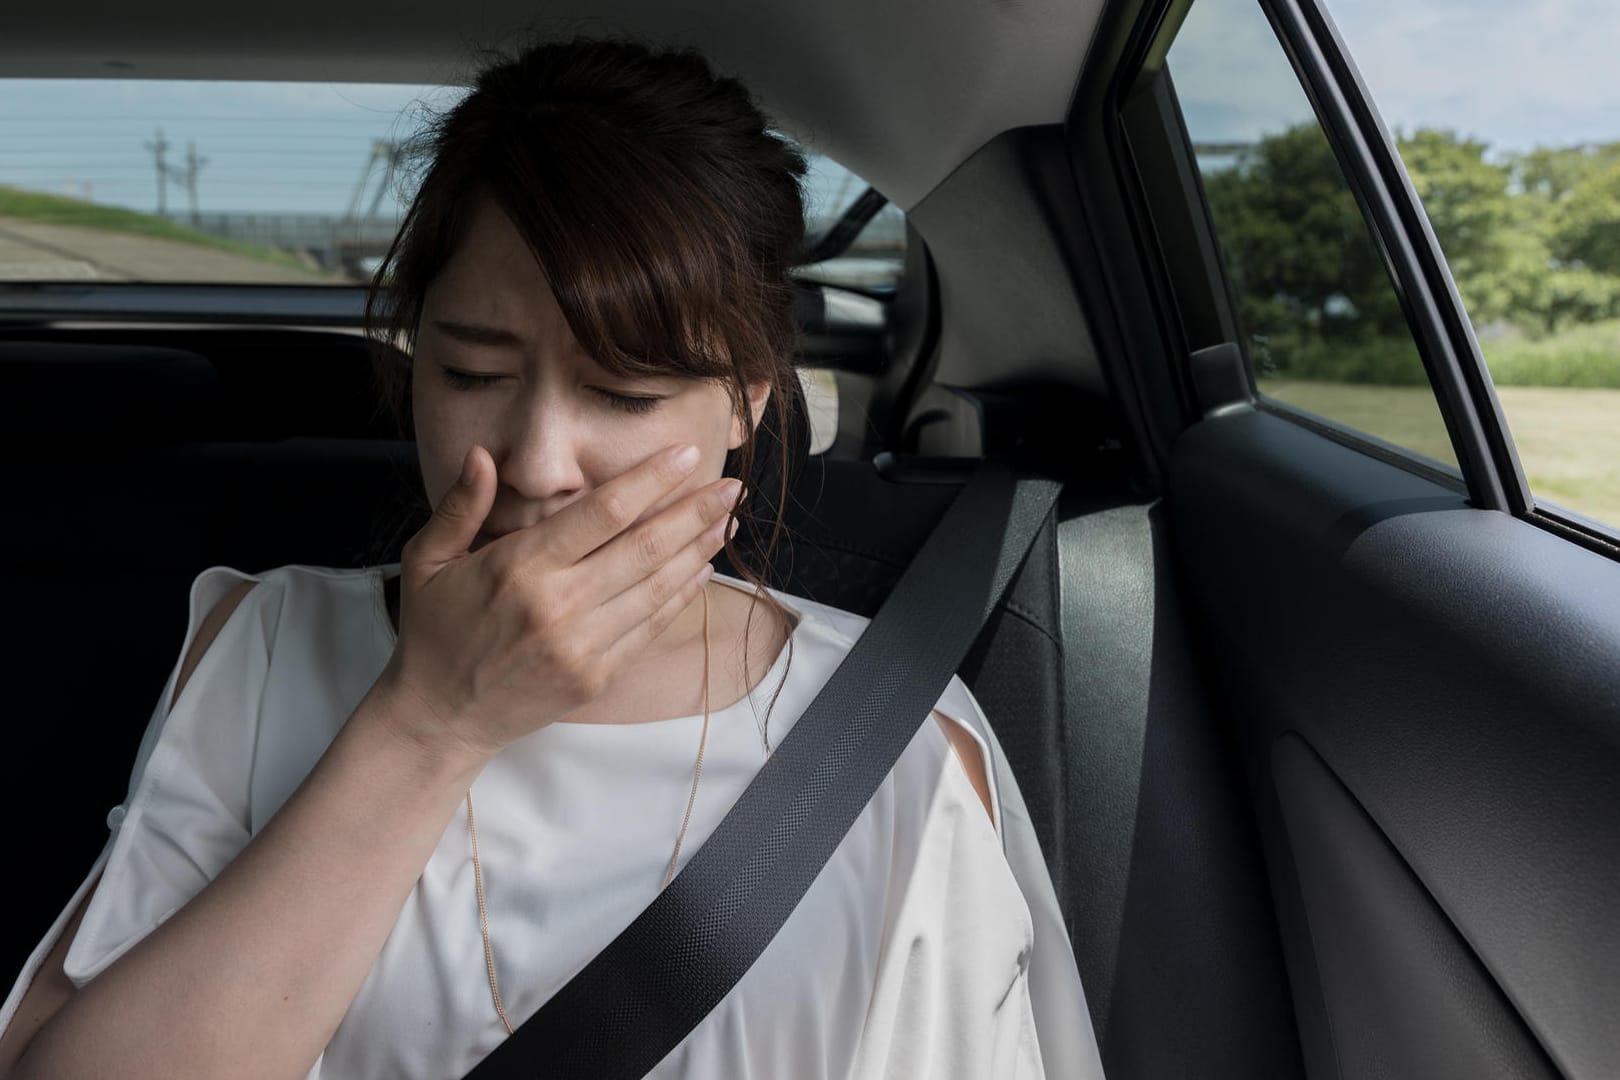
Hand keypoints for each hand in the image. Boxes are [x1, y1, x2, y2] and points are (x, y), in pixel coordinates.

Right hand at [377, 442, 739, 758]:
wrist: (439, 717)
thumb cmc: (434, 631)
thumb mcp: (428, 560)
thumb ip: (460, 505)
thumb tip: (484, 454)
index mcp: (520, 566)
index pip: (603, 511)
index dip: (651, 480)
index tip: (686, 454)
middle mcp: (558, 604)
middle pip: (645, 546)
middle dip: (695, 512)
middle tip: (732, 486)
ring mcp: (582, 645)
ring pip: (658, 587)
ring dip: (699, 551)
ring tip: (727, 521)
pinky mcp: (596, 675)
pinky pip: (650, 627)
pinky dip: (681, 596)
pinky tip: (701, 570)